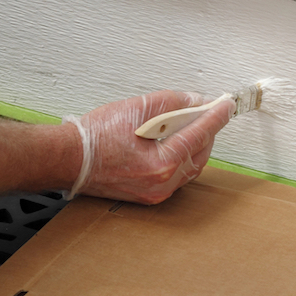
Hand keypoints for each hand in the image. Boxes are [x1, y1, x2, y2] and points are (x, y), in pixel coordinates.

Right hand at [64, 90, 233, 204]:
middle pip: (199, 153)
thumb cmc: (94, 137)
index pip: (200, 134)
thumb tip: (193, 101)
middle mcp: (162, 183)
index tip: (226, 104)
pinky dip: (181, 157)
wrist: (69, 159)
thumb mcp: (135, 108)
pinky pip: (176, 176)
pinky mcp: (148, 195)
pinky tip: (173, 142)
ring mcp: (155, 192)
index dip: (216, 116)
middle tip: (206, 110)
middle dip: (206, 130)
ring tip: (188, 123)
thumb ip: (169, 103)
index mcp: (161, 163)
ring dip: (194, 144)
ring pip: (190, 167)